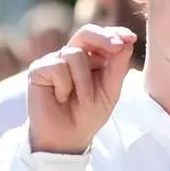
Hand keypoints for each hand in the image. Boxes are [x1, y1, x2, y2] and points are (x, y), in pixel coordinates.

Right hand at [27, 25, 135, 154]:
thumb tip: (127, 41)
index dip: (116, 33)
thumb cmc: (88, 114)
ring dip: (83, 82)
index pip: (103, 37)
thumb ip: (118, 66)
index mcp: (91, 57)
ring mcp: (54, 60)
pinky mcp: (38, 69)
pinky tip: (60, 98)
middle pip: (87, 33)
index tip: (131, 39)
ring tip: (78, 99)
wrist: (67, 137)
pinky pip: (58, 67)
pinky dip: (64, 86)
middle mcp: (71, 54)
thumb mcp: (110, 91)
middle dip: (104, 38)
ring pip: (75, 54)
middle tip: (118, 46)